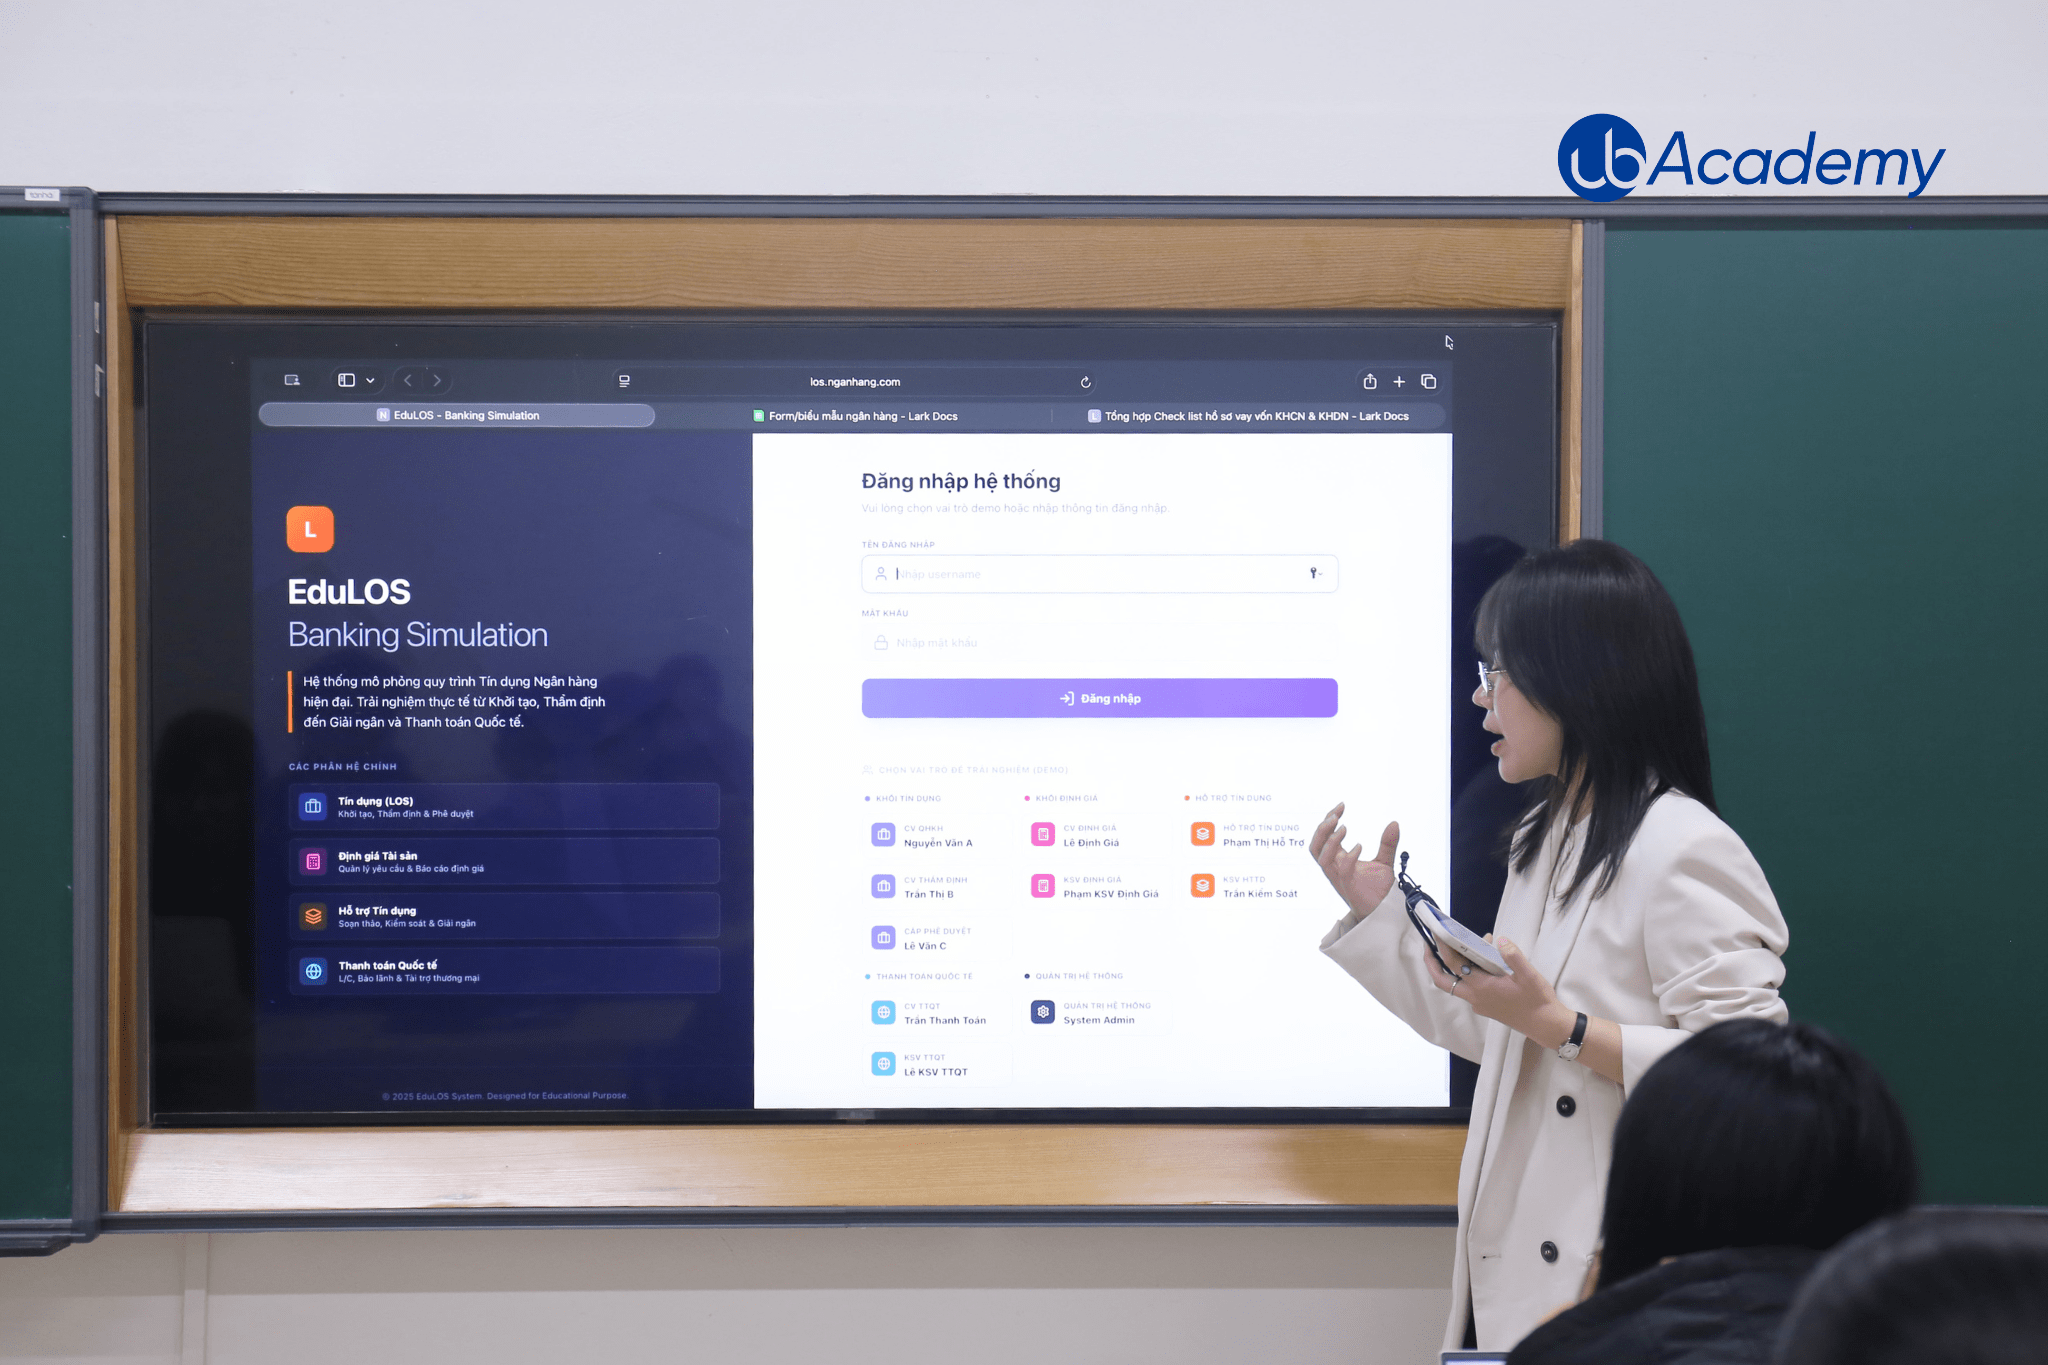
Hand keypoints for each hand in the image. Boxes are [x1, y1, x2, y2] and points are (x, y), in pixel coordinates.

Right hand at [1309, 804, 1400, 919]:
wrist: (1385, 912)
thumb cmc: (1379, 890)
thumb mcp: (1384, 861)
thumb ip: (1387, 844)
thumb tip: (1394, 823)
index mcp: (1339, 860)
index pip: (1324, 837)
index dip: (1329, 820)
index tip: (1341, 806)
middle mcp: (1335, 868)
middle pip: (1315, 846)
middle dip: (1322, 828)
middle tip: (1336, 815)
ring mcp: (1340, 878)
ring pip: (1321, 858)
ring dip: (1329, 841)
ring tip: (1343, 827)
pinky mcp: (1349, 888)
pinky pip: (1342, 871)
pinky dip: (1349, 857)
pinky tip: (1360, 846)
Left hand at [1430, 936, 1575, 1050]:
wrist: (1546, 1026)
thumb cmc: (1538, 1000)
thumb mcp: (1529, 976)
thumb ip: (1513, 957)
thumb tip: (1500, 940)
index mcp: (1482, 987)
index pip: (1455, 964)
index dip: (1444, 947)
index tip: (1438, 932)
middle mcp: (1475, 997)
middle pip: (1443, 981)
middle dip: (1432, 964)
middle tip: (1429, 946)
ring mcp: (1479, 1004)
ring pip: (1454, 986)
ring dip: (1448, 969)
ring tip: (1454, 948)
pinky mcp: (1485, 1007)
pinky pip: (1468, 989)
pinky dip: (1466, 974)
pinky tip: (1480, 961)